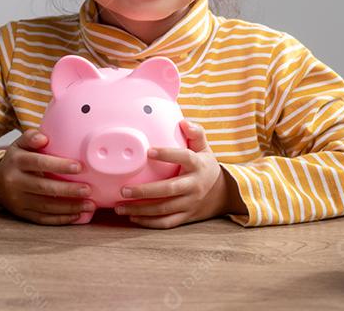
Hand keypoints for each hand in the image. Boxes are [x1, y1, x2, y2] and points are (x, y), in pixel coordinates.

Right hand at [0, 129, 95, 224]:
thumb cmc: (16, 160)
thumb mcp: (19, 144)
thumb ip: (31, 137)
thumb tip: (44, 138)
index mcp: (16, 161)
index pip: (39, 163)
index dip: (59, 166)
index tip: (79, 167)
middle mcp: (15, 182)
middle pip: (44, 187)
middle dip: (68, 190)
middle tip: (88, 189)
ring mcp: (17, 200)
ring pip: (45, 206)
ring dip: (69, 207)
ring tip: (89, 204)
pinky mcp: (22, 214)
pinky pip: (43, 218)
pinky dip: (61, 219)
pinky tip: (77, 215)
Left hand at [114, 120, 230, 228]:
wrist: (223, 194)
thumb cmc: (205, 166)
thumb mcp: (204, 148)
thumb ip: (195, 133)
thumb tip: (183, 122)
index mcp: (198, 165)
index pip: (184, 157)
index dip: (167, 154)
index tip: (148, 151)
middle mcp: (194, 185)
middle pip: (169, 189)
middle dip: (145, 191)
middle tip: (123, 190)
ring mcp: (190, 203)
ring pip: (164, 209)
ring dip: (140, 209)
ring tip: (120, 207)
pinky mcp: (186, 216)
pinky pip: (166, 222)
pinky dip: (149, 222)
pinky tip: (132, 217)